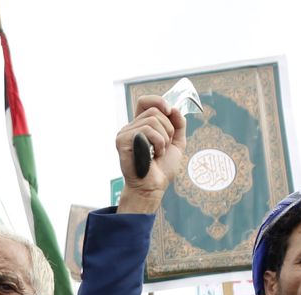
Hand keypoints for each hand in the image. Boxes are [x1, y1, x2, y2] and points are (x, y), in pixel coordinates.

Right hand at [115, 95, 186, 213]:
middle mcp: (131, 127)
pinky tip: (153, 155)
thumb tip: (173, 108)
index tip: (170, 110)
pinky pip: (146, 130)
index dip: (158, 101)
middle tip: (165, 145)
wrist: (153, 187)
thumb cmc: (161, 169)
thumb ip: (178, 124)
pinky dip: (158, 143)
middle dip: (168, 128)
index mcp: (140, 126)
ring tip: (159, 152)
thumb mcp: (176, 143)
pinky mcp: (122, 140)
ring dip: (164, 138)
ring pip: (152, 120)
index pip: (145, 102)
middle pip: (154, 111)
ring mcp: (125, 133)